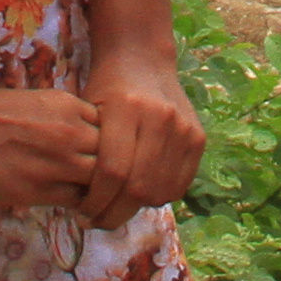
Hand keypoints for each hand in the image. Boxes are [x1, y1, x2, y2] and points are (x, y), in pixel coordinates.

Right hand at [0, 81, 104, 208]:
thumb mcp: (37, 102)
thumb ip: (65, 120)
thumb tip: (85, 144)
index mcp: (69, 105)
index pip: (111, 129)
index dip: (109, 144)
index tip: (98, 155)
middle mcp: (71, 131)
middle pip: (113, 155)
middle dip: (109, 169)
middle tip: (101, 182)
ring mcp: (59, 161)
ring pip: (100, 182)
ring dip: (97, 192)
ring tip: (89, 197)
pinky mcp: (40, 189)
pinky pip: (76, 202)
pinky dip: (77, 205)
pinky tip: (70, 204)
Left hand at [79, 33, 206, 213]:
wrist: (142, 60)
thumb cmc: (106, 86)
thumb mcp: (87, 111)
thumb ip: (88, 152)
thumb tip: (83, 204)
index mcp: (127, 108)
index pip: (112, 171)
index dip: (96, 201)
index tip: (82, 212)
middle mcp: (161, 118)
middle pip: (139, 187)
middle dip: (114, 213)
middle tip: (97, 220)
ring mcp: (184, 128)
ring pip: (160, 190)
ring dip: (136, 209)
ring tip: (116, 210)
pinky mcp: (198, 138)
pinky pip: (180, 184)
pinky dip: (158, 197)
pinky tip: (139, 196)